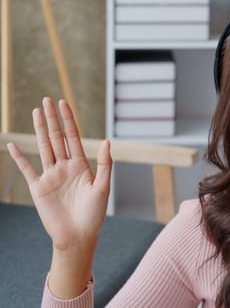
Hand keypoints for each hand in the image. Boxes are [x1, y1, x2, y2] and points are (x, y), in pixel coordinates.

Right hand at [7, 97, 111, 250]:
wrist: (79, 236)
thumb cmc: (94, 214)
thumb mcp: (103, 187)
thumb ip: (104, 164)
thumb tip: (107, 141)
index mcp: (81, 166)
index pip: (73, 137)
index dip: (68, 121)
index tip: (63, 104)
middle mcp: (65, 167)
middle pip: (57, 138)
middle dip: (52, 119)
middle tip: (47, 100)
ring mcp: (50, 176)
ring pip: (43, 148)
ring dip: (39, 130)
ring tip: (36, 112)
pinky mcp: (38, 188)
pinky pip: (27, 169)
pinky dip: (20, 157)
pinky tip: (13, 144)